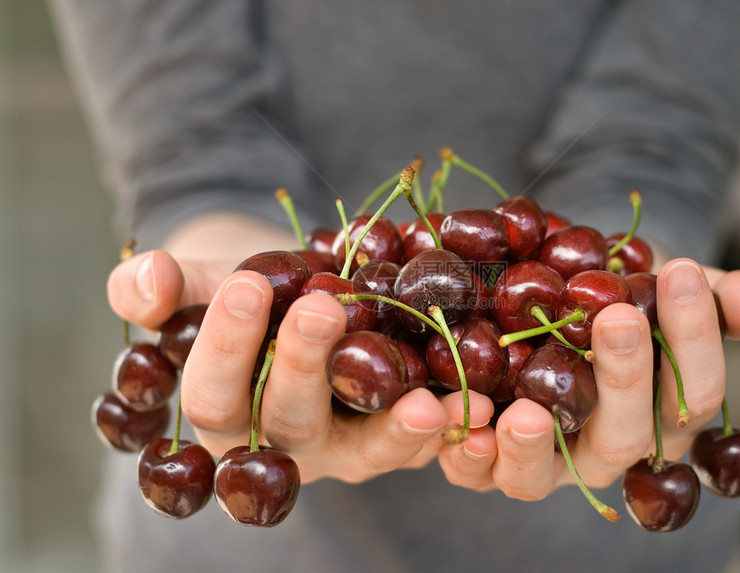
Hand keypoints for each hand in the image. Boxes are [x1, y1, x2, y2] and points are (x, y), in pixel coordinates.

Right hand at [106, 214, 464, 483]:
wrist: (298, 287)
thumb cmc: (244, 284)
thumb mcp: (201, 277)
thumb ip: (163, 283)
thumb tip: (142, 283)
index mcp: (222, 410)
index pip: (214, 393)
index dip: (226, 346)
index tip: (247, 285)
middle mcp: (281, 441)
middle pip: (288, 421)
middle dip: (305, 366)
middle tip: (324, 310)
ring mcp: (343, 444)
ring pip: (364, 448)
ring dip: (394, 428)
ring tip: (424, 401)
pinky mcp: (394, 435)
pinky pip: (419, 441)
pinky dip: (448, 425)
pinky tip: (477, 402)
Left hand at [435, 258, 739, 499]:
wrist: (549, 299)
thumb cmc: (616, 297)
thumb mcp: (663, 287)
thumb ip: (713, 295)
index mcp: (662, 416)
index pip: (693, 390)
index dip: (694, 337)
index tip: (682, 273)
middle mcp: (604, 449)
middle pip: (622, 435)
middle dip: (623, 378)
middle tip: (616, 318)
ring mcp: (544, 461)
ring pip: (540, 476)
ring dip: (534, 446)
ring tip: (526, 413)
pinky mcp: (486, 458)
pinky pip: (473, 471)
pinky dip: (465, 455)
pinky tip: (460, 422)